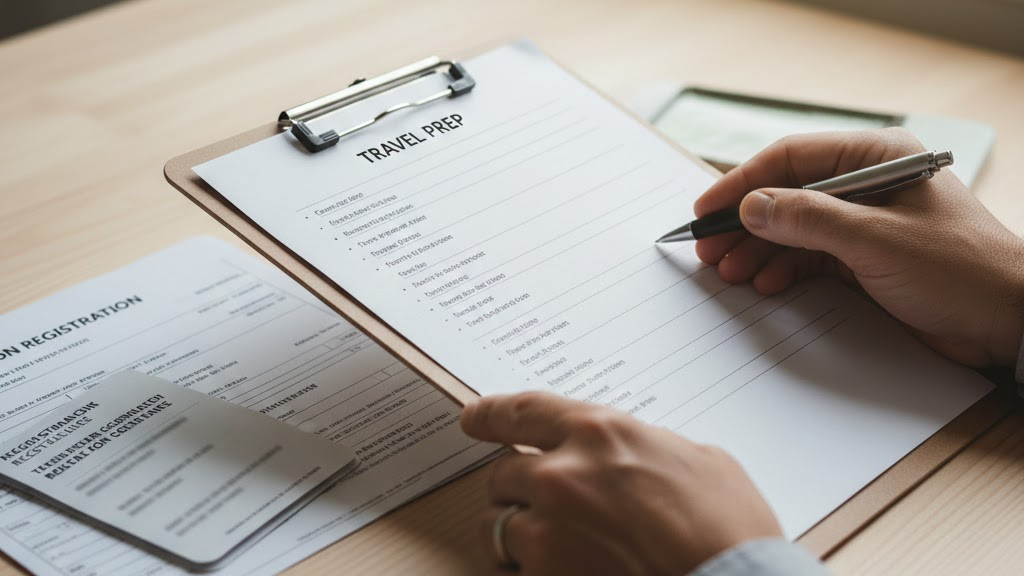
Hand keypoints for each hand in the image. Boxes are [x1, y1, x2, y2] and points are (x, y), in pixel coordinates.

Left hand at [461, 392, 780, 574]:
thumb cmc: (728, 530)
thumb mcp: (697, 462)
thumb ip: (647, 450)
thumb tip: (638, 457)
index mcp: (600, 433)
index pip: (524, 411)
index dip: (492, 414)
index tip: (474, 418)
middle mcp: (562, 473)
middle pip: (504, 473)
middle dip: (518, 490)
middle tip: (543, 506)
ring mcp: (547, 529)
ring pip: (499, 525)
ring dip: (519, 534)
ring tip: (554, 548)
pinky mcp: (542, 575)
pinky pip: (515, 569)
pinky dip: (533, 572)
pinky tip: (567, 572)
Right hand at [694, 128, 1023, 366]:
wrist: (1007, 321)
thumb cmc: (959, 269)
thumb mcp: (876, 240)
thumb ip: (809, 219)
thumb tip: (751, 206)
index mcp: (875, 158)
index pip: (791, 159)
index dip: (742, 182)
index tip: (707, 208)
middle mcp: (865, 185)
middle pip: (785, 195)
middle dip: (744, 223)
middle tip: (708, 248)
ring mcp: (862, 223)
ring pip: (791, 229)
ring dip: (758, 250)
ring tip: (728, 272)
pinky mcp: (862, 259)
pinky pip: (808, 257)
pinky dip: (782, 270)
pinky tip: (763, 284)